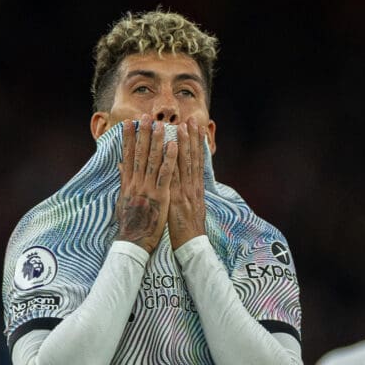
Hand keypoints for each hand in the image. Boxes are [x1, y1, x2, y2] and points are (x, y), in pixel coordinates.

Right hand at [116, 116, 177, 252]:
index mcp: (128, 184)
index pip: (127, 156)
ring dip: (157, 141)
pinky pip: (166, 174)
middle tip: (145, 116)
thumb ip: (124, 181)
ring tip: (160, 125)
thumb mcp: (123, 200)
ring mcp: (148, 189)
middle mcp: (136, 183)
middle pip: (140, 154)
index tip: (129, 123)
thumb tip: (121, 165)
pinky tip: (174, 146)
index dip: (128, 139)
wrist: (134, 242)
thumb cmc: (130, 223)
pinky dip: (170, 159)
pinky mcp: (161, 196)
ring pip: (153, 161)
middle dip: (143, 134)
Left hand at [168, 119, 206, 249]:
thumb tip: (188, 181)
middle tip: (190, 119)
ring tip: (180, 127)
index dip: (196, 142)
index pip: (197, 160)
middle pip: (192, 158)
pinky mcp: (177, 199)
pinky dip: (171, 163)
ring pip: (185, 164)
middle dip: (191, 138)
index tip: (194, 127)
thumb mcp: (191, 207)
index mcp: (195, 188)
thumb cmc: (188, 229)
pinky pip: (173, 178)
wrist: (192, 245)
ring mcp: (185, 192)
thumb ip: (187, 192)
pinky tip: (168, 151)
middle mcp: (192, 187)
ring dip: (183, 144)